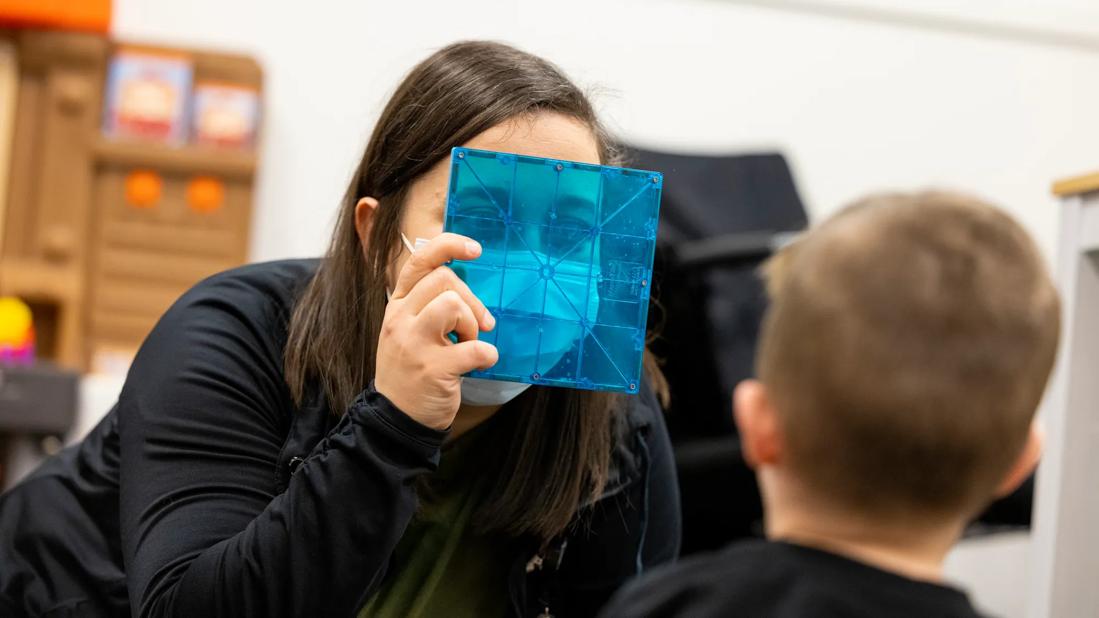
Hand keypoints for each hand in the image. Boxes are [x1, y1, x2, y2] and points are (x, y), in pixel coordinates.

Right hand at [374, 233, 497, 429]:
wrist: (396, 418)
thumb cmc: (411, 370)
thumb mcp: (408, 329)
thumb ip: (428, 303)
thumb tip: (464, 283)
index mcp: (398, 305)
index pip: (419, 260)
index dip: (449, 246)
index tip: (475, 250)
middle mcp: (401, 319)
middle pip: (445, 280)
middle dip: (470, 302)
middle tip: (476, 328)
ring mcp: (413, 344)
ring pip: (453, 304)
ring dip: (472, 325)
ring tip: (468, 345)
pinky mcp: (432, 369)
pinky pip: (475, 349)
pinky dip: (487, 355)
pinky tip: (479, 364)